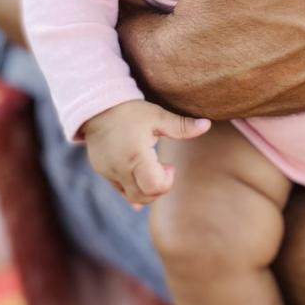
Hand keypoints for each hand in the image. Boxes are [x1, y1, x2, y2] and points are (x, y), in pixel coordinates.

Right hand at [83, 101, 210, 204]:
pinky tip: (140, 176)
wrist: (97, 107)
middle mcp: (119, 168)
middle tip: (162, 167)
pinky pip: (120, 191)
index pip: (154, 186)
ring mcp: (109, 173)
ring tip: (150, 167)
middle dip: (159, 188)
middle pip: (144, 197)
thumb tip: (207, 125)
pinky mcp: (103, 172)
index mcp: (135, 156)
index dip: (167, 181)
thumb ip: (181, 126)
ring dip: (146, 189)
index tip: (169, 165)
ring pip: (132, 197)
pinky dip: (133, 188)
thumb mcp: (157, 115)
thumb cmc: (130, 111)